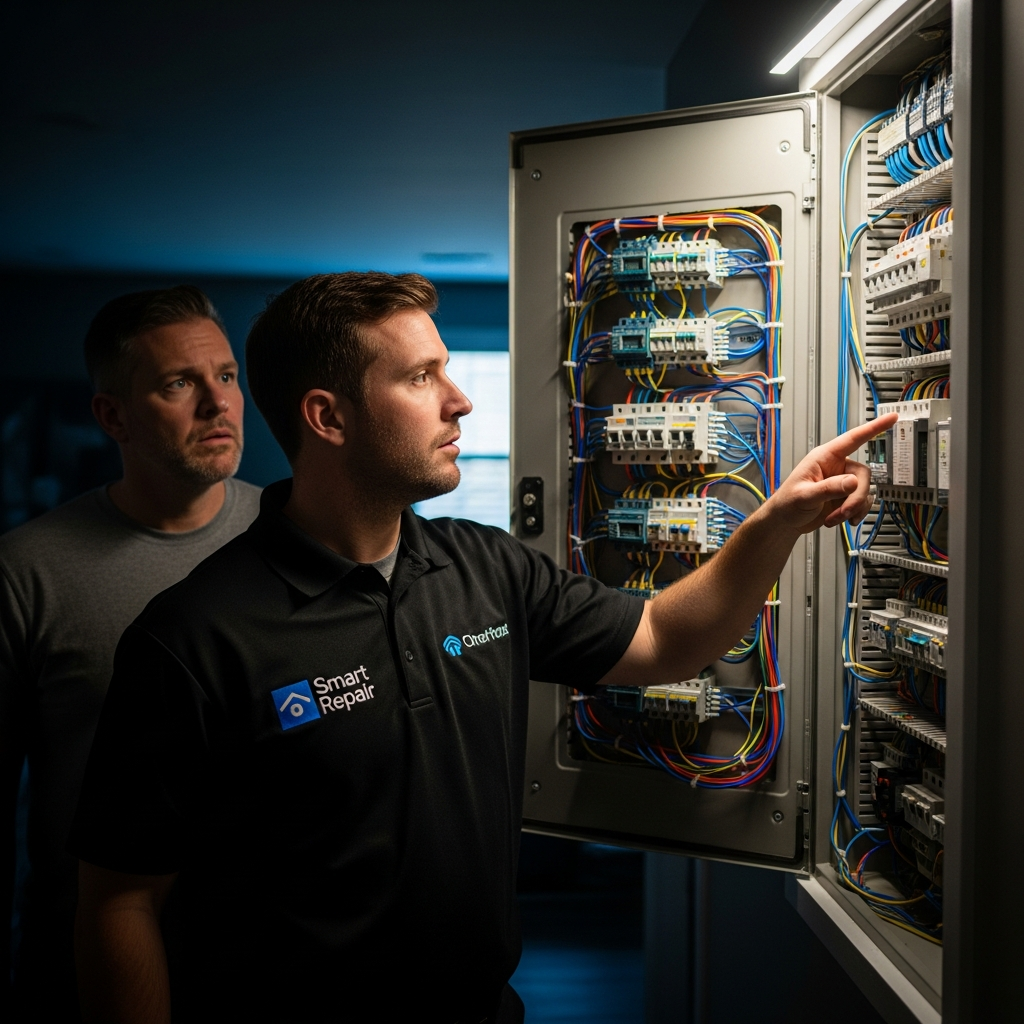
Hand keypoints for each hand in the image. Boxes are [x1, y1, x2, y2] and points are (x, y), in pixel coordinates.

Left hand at [766, 413, 897, 534]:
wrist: (785, 522)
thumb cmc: (787, 503)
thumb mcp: (805, 495)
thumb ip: (828, 488)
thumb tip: (852, 482)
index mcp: (824, 457)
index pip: (853, 439)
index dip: (874, 428)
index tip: (891, 418)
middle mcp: (836, 467)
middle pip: (863, 475)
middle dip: (855, 497)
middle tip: (843, 512)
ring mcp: (842, 483)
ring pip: (864, 491)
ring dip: (853, 508)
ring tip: (835, 518)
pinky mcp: (845, 497)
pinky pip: (863, 502)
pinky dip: (856, 513)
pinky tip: (843, 520)